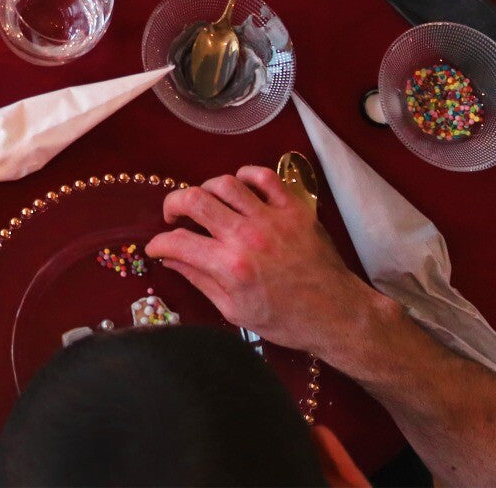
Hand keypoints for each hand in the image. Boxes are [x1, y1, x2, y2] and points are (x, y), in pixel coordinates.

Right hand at [144, 166, 380, 360]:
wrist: (338, 315)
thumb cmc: (286, 320)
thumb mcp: (234, 311)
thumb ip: (200, 280)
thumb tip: (171, 259)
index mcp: (231, 267)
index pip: (178, 242)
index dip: (159, 243)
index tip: (157, 246)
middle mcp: (247, 236)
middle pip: (195, 200)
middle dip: (173, 204)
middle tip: (174, 216)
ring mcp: (272, 218)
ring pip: (225, 183)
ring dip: (206, 190)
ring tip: (207, 203)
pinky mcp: (294, 209)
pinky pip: (264, 176)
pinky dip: (246, 175)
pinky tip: (239, 189)